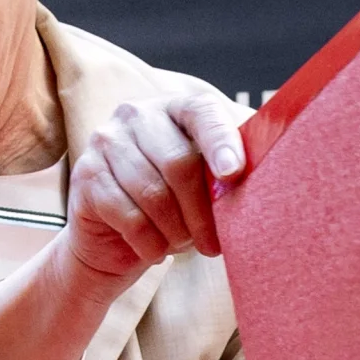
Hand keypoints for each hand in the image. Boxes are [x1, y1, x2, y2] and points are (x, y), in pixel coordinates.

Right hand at [0, 90, 251, 359]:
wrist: (112, 244)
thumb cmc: (173, 210)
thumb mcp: (204, 187)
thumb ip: (229, 175)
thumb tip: (273, 182)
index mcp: (174, 107)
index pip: (202, 114)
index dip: (221, 142)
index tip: (234, 173)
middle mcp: (135, 115)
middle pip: (179, 163)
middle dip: (202, 213)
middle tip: (215, 245)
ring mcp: (105, 143)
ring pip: (153, 195)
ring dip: (176, 232)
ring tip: (181, 245)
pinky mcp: (85, 177)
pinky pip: (129, 217)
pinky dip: (151, 244)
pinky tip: (156, 251)